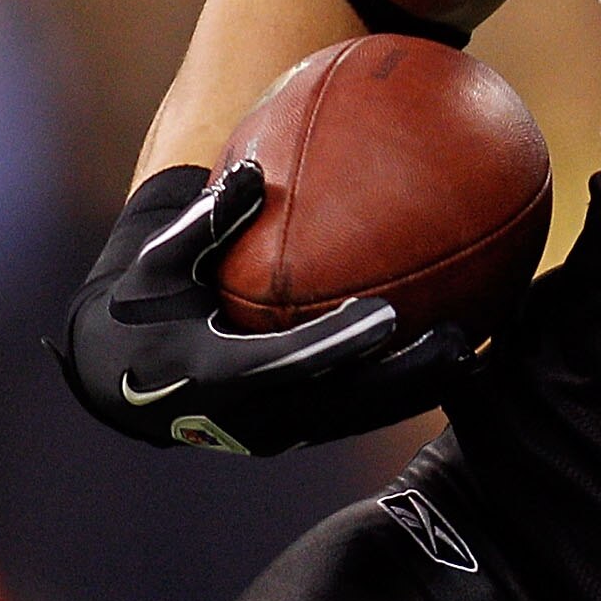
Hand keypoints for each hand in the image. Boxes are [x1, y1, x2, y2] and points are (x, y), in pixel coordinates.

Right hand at [52, 162, 478, 454]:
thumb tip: (256, 171)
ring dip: (420, 391)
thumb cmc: (145, 298)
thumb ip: (206, 221)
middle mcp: (249, 414)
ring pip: (359, 416)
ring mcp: (277, 430)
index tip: (387, 317)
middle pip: (342, 404)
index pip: (286, 362)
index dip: (337, 344)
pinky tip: (459, 355)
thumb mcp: (158, 260)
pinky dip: (404, 389)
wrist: (119, 373)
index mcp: (211, 373)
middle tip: (461, 344)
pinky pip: (357, 411)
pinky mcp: (297, 430)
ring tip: (480, 355)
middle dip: (404, 380)